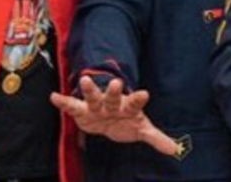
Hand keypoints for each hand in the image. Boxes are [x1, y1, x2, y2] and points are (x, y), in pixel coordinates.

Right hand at [50, 77, 180, 156]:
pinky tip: (54, 96)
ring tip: (85, 80)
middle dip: (112, 91)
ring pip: (93, 97)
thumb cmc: (126, 122)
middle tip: (116, 83)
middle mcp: (112, 104)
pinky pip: (72, 106)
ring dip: (89, 90)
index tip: (145, 93)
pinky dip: (63, 102)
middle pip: (112, 97)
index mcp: (128, 107)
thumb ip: (156, 138)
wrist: (108, 120)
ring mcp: (96, 106)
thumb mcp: (142, 130)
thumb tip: (176, 150)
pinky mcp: (82, 112)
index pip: (134, 102)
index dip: (138, 99)